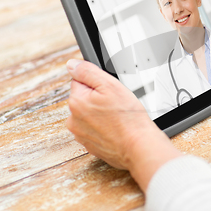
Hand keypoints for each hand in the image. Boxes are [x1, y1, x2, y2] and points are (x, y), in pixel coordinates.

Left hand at [66, 59, 181, 191]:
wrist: (138, 146)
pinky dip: (104, 127)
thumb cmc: (128, 118)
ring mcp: (81, 134)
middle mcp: (73, 120)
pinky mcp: (90, 145)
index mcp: (76, 102)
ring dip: (101, 113)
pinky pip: (95, 129)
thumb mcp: (110, 85)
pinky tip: (117, 128)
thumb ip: (88, 72)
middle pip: (85, 98)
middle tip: (117, 105)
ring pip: (90, 114)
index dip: (98, 83)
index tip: (110, 92)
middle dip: (99, 99)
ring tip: (118, 117)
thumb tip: (72, 65)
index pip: (81, 81)